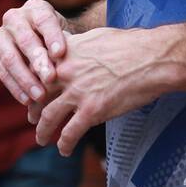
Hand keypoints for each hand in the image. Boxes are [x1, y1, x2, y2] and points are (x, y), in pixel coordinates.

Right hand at [0, 0, 70, 105]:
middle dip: (38, 60)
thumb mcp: (67, 38)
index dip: (52, 36)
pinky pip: (0, 71)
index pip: (44, 20)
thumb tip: (67, 62)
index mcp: (36, 8)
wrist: (42, 45)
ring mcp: (0, 35)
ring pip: (10, 57)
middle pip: (25, 39)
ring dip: (25, 78)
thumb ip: (67, 47)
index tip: (60, 54)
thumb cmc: (60, 41)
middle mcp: (14, 17)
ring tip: (40, 96)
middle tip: (51, 78)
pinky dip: (14, 87)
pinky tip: (27, 100)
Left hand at [29, 26, 174, 157]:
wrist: (152, 58)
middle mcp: (66, 72)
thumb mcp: (95, 36)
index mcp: (65, 53)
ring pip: (49, 117)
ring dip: (43, 131)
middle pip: (38, 95)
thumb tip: (72, 48)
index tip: (34, 94)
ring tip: (41, 139)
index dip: (33, 85)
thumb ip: (77, 46)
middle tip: (33, 119)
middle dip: (33, 110)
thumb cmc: (131, 44)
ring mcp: (78, 92)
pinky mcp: (92, 110)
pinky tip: (65, 150)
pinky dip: (64, 144)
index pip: (38, 71)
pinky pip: (70, 132)